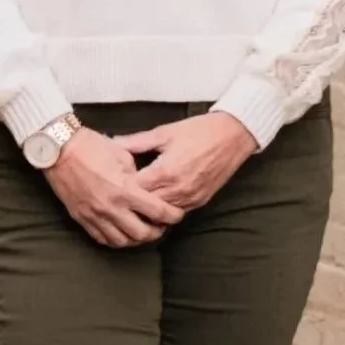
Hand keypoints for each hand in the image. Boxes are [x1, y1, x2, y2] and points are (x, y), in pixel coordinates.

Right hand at [43, 129, 184, 248]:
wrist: (57, 149)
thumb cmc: (90, 146)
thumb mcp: (121, 154)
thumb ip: (136, 173)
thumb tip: (143, 184)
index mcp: (125, 190)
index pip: (157, 212)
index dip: (172, 215)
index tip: (177, 214)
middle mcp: (111, 208)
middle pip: (142, 234)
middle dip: (157, 231)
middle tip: (161, 225)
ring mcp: (95, 215)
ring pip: (123, 241)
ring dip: (136, 239)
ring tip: (141, 231)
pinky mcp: (82, 218)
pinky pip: (102, 239)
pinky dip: (116, 239)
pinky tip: (121, 233)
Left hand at [121, 112, 258, 210]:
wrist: (233, 136)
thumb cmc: (197, 131)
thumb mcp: (163, 133)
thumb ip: (136, 142)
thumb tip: (112, 143)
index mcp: (165, 172)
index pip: (134, 189)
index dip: (121, 186)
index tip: (111, 182)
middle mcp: (178, 190)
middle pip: (146, 206)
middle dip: (132, 201)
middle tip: (119, 196)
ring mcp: (191, 198)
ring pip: (162, 214)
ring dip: (149, 210)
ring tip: (135, 203)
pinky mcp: (201, 201)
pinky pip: (178, 212)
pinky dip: (165, 210)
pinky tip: (156, 203)